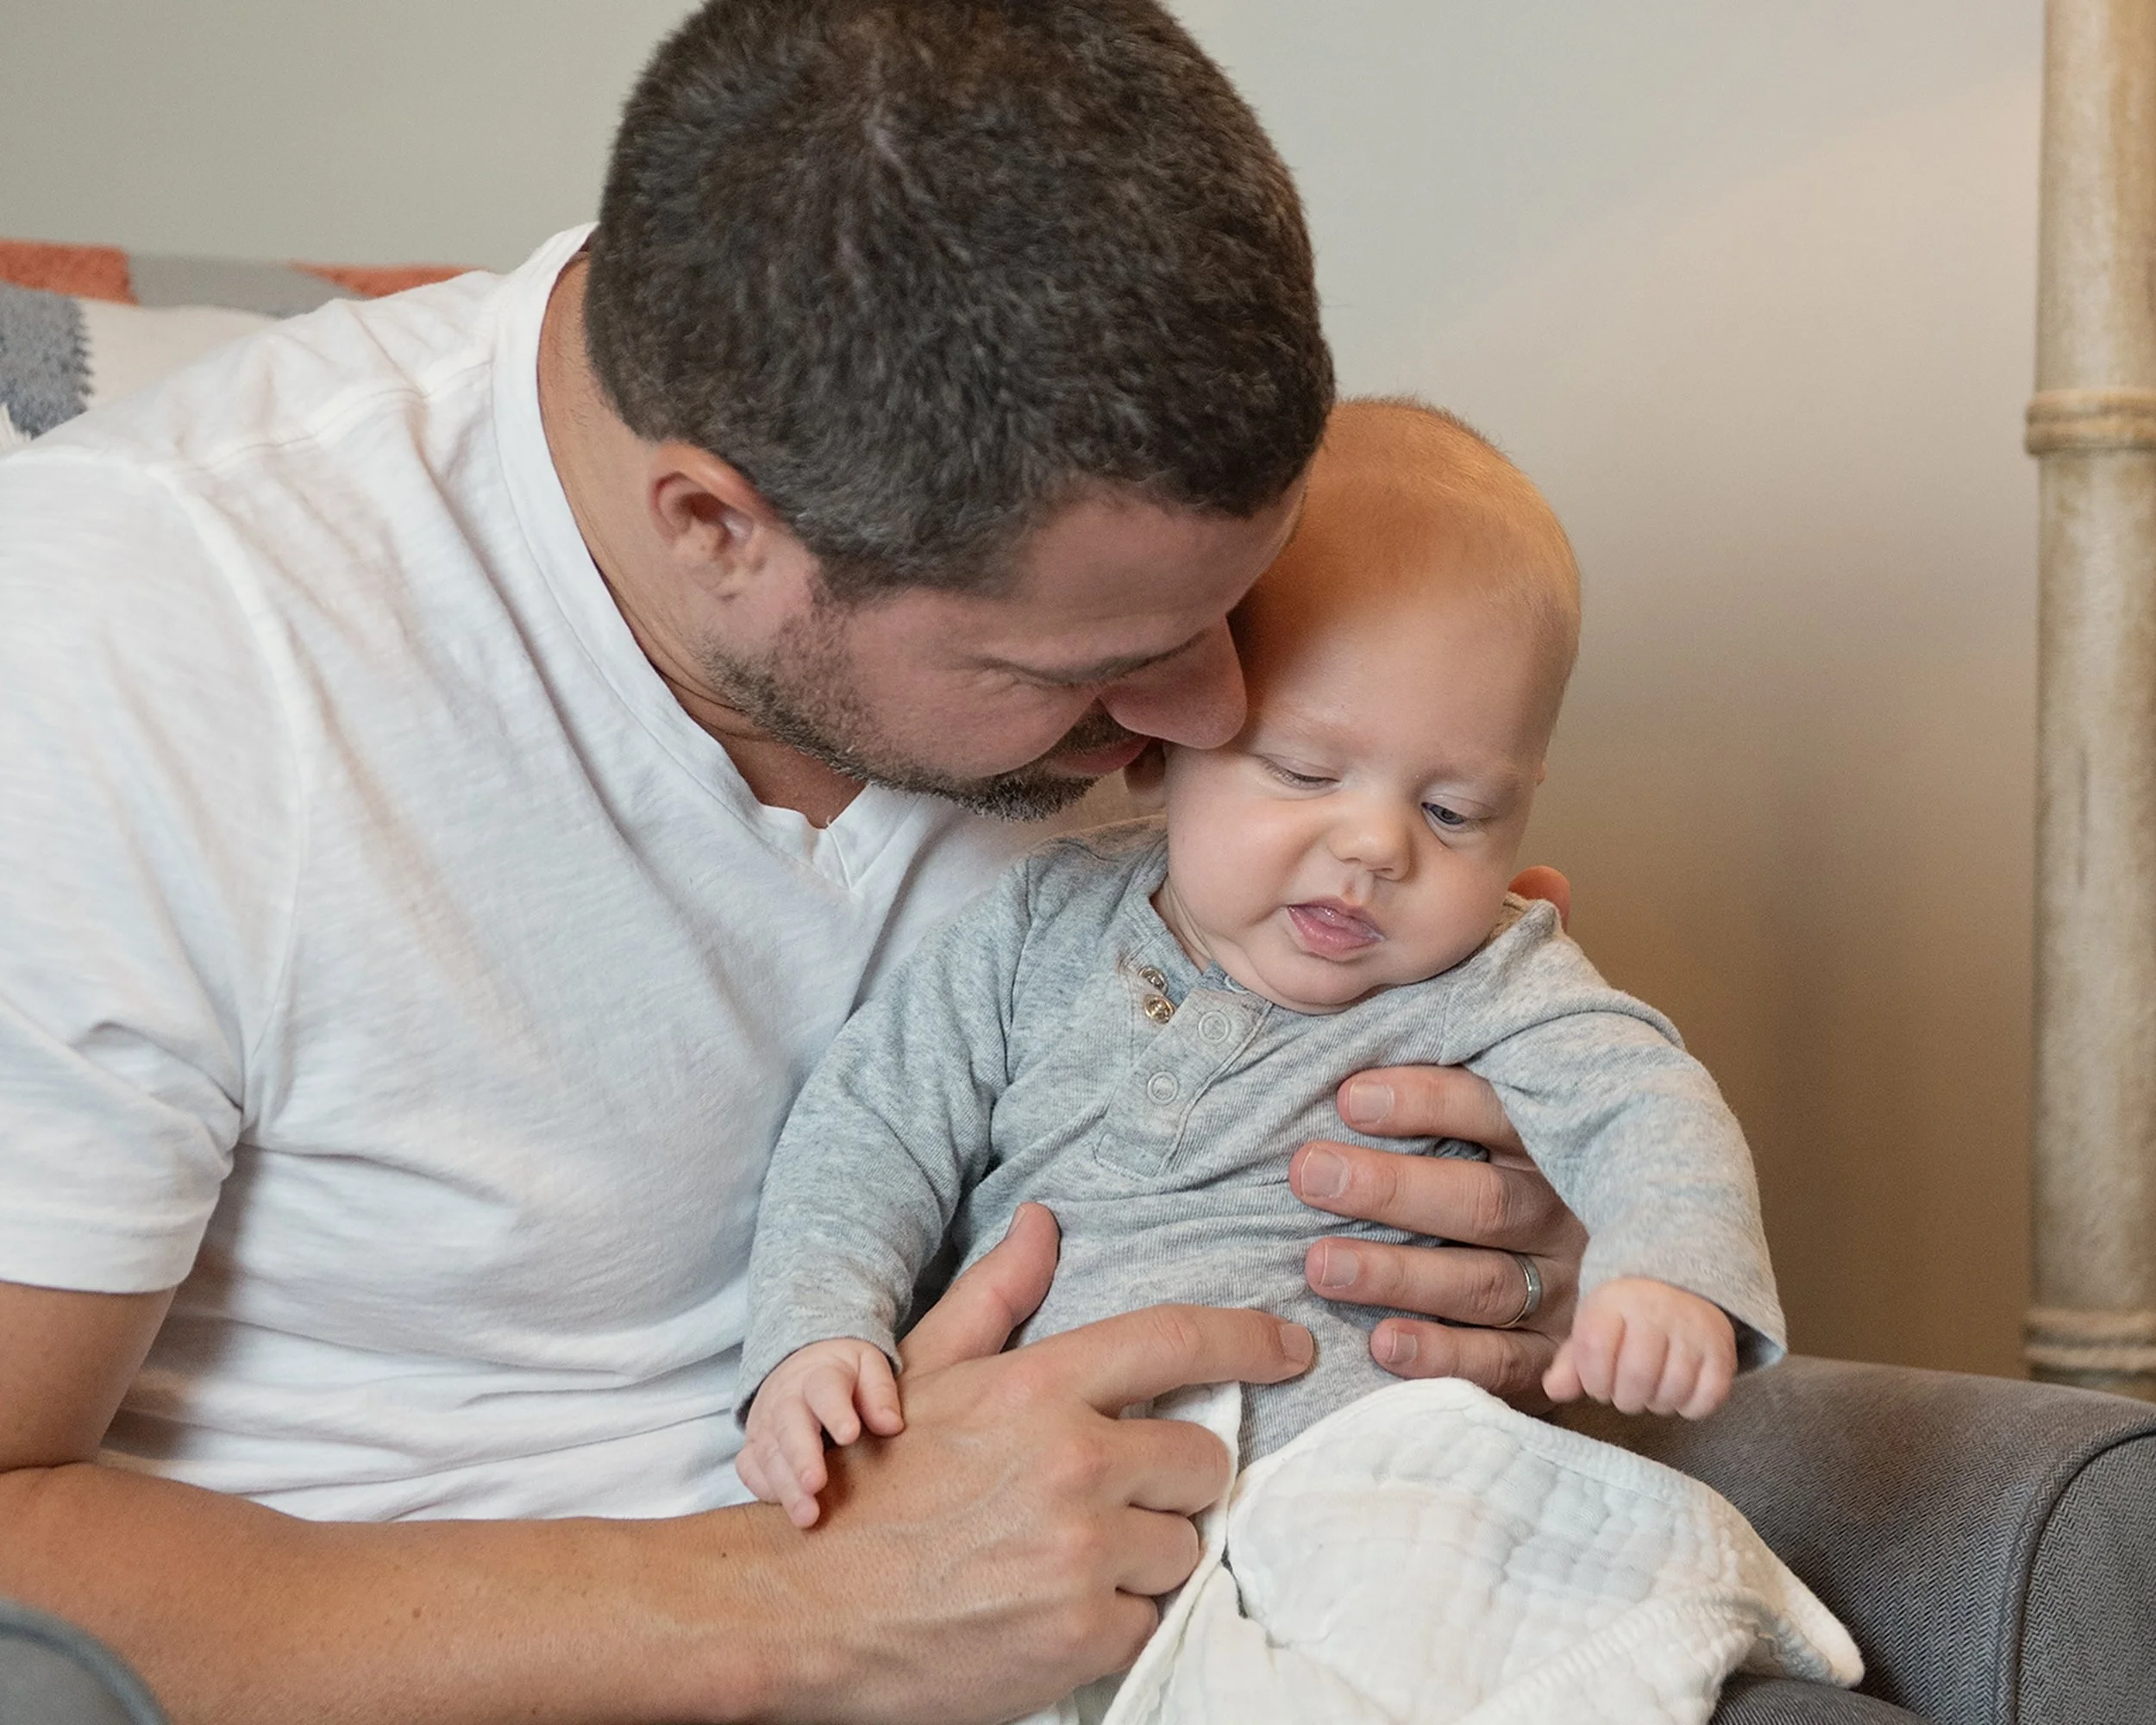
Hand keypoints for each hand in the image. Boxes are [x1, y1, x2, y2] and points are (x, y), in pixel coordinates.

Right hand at [739, 1339, 902, 1528]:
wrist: (801, 1361)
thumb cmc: (842, 1371)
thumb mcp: (868, 1366)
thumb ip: (880, 1392)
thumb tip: (891, 1425)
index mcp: (819, 1375)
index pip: (824, 1390)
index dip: (835, 1412)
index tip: (850, 1435)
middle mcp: (786, 1398)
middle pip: (789, 1426)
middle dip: (801, 1457)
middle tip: (815, 1484)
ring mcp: (765, 1422)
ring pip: (769, 1453)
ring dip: (786, 1486)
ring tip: (806, 1514)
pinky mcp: (753, 1444)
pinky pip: (749, 1467)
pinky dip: (763, 1487)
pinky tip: (783, 1505)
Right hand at [765, 1203, 1313, 1723]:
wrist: (802, 1610)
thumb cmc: (867, 1485)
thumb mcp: (923, 1373)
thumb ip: (995, 1295)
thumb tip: (1043, 1222)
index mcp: (1039, 1388)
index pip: (1177, 1342)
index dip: (1250, 1340)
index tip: (1291, 1348)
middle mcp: (1072, 1463)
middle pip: (1204, 1459)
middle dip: (1173, 1478)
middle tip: (1110, 1495)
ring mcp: (1083, 1555)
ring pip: (1185, 1545)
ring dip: (1145, 1554)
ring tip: (1067, 1557)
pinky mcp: (1083, 1637)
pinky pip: (1152, 1619)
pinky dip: (1116, 1619)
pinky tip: (1054, 1607)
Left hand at [1290, 867, 1583, 1409]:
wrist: (1629, 1274)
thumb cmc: (1542, 1139)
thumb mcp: (1543, 1056)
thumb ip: (1527, 977)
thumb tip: (1551, 878)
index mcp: (1561, 1129)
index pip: (1495, 1108)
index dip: (1426, 1098)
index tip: (1349, 1091)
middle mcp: (1569, 1205)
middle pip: (1480, 1195)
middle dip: (1389, 1184)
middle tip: (1306, 1171)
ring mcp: (1566, 1285)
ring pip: (1479, 1277)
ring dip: (1396, 1270)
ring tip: (1318, 1261)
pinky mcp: (1558, 1358)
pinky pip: (1503, 1362)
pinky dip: (1444, 1353)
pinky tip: (1381, 1343)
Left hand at [1543, 1278, 1736, 1418]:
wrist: (1681, 1288)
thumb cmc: (1627, 1319)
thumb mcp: (1593, 1329)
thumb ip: (1571, 1363)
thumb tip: (1554, 1390)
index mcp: (1616, 1301)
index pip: (1595, 1349)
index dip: (1592, 1379)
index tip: (1597, 1382)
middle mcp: (1657, 1311)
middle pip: (1636, 1377)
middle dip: (1624, 1398)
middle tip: (1625, 1391)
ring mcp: (1694, 1331)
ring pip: (1672, 1391)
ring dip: (1655, 1403)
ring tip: (1650, 1390)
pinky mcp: (1723, 1352)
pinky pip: (1707, 1399)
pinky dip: (1689, 1408)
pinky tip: (1678, 1393)